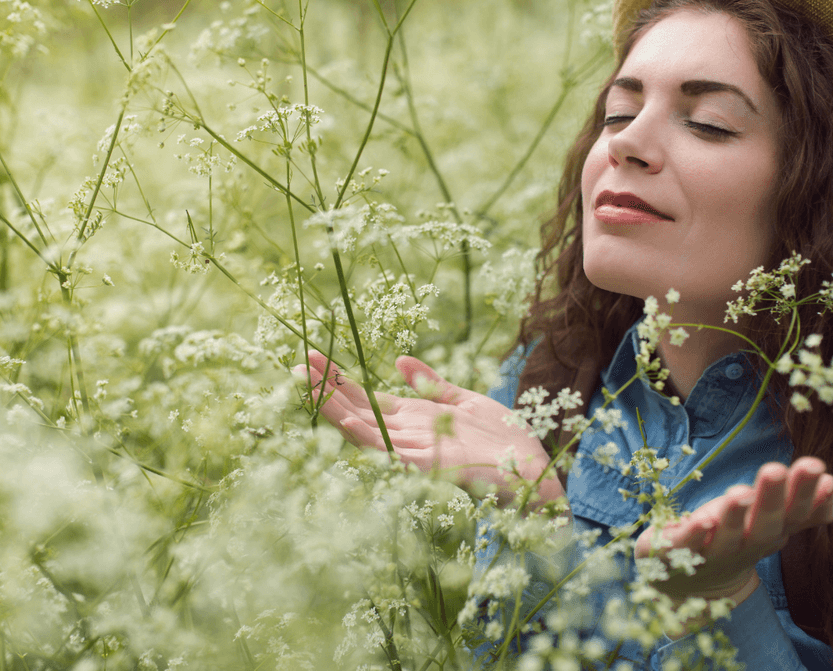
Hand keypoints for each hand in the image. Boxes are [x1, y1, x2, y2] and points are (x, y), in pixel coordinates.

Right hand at [299, 351, 562, 503]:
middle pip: (358, 408)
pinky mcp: (428, 466)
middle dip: (328, 387)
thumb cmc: (505, 443)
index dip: (340, 379)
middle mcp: (408, 435)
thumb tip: (400, 360)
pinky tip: (347, 420)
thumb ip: (433, 383)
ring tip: (307, 384)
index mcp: (416, 418)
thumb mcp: (466, 402)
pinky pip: (392, 449)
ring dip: (335, 407)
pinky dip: (368, 435)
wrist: (535, 474)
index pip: (367, 397)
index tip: (314, 357)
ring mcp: (414, 451)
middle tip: (297, 363)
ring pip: (365, 427)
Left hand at [635, 457, 832, 601]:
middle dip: (772, 499)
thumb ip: (800, 507)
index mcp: (768, 532)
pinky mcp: (673, 554)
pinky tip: (701, 520)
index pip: (794, 515)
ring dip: (733, 517)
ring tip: (740, 492)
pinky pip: (684, 547)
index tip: (824, 475)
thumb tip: (830, 483)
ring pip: (726, 537)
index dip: (809, 498)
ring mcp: (709, 553)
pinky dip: (692, 535)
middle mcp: (744, 546)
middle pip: (764, 525)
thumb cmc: (734, 539)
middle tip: (777, 469)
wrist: (687, 583)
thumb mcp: (769, 522)